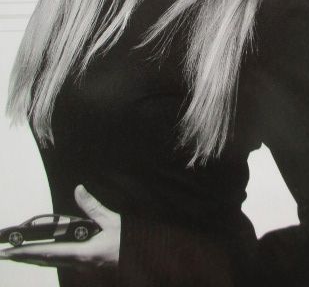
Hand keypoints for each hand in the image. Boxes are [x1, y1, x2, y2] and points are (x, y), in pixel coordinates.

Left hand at [0, 185, 120, 270]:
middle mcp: (79, 264)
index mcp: (83, 253)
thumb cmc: (129, 244)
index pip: (47, 253)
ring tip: (21, 253)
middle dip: (25, 257)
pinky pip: (63, 263)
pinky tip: (48, 254)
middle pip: (45, 261)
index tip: (10, 251)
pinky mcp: (88, 267)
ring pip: (53, 264)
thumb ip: (93, 207)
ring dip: (35, 259)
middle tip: (7, 253)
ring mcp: (83, 268)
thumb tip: (79, 190)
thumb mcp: (113, 221)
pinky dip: (50, 258)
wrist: (145, 259)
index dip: (26, 252)